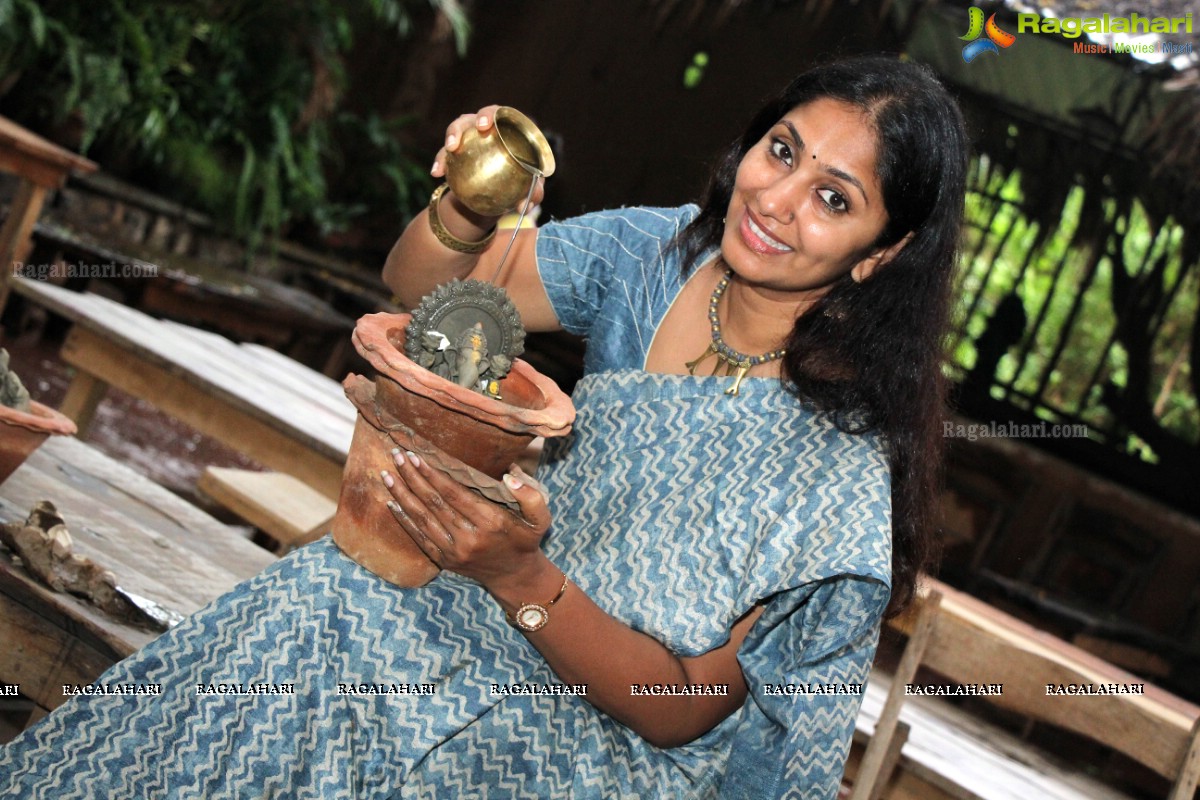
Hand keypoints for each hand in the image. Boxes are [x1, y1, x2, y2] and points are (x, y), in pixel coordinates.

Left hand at [381, 449, 552, 592]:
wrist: (515, 576)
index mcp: (491, 522)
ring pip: (422, 519)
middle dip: (412, 478)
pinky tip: (391, 503)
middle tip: (397, 456)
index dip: (433, 474)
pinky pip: (419, 538)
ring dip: (402, 496)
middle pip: (434, 503)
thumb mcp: (540, 518)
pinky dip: (404, 520)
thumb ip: (531, 495)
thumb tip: (509, 473)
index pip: (454, 493)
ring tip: (387, 475)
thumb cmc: (526, 540)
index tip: (417, 456)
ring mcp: (454, 552)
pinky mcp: (445, 561)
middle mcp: (469, 538)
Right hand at [431, 105, 545, 211]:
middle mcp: (485, 127)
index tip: (484, 126)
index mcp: (507, 128)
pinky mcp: (455, 150)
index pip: (499, 114)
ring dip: (451, 137)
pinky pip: (445, 154)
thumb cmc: (520, 181)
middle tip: (461, 138)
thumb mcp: (529, 187)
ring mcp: (469, 136)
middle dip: (467, 123)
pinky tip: (436, 173)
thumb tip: (525, 205)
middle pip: (473, 117)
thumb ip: (533, 194)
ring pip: (456, 130)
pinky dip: (440, 161)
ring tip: (449, 150)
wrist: (497, 193)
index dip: (490, 115)